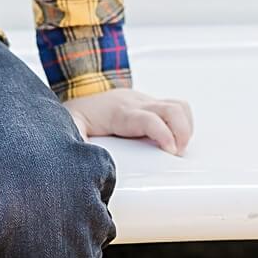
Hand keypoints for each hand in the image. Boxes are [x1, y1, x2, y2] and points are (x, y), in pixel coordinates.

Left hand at [64, 88, 192, 155]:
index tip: (170, 151)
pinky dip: (182, 125)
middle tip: (175, 155)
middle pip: (171, 109)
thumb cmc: (79, 115)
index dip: (163, 133)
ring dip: (185, 129)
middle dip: (182, 133)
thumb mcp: (71, 129)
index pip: (148, 118)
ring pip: (178, 106)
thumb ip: (77, 144)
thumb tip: (86, 161)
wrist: (78, 96)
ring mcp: (146, 102)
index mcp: (118, 112)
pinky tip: (173, 142)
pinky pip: (176, 110)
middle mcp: (136, 103)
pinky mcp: (151, 105)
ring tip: (177, 150)